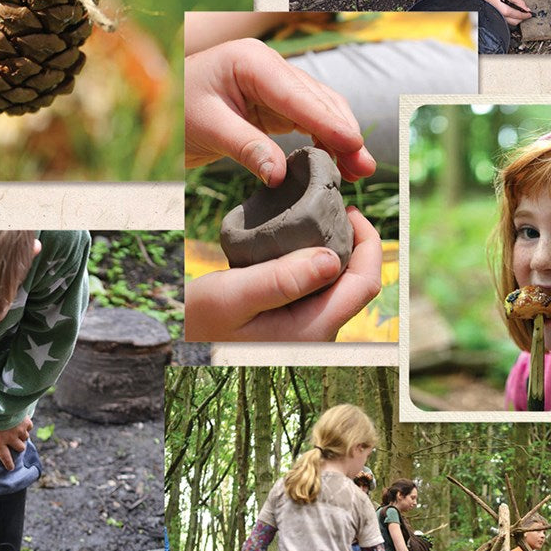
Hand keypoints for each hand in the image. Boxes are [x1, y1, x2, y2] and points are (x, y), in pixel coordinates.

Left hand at [0, 411, 32, 471]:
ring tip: (20, 433)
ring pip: (25, 438)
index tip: (11, 468)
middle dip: (19, 448)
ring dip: (23, 437)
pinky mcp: (26, 421)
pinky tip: (25, 422)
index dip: (8, 463)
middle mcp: (11, 439)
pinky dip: (27, 426)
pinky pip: (29, 427)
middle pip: (20, 448)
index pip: (4, 457)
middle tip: (16, 445)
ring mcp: (20, 430)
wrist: (3, 403)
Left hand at [185, 38, 375, 184]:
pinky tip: (336, 163)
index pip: (299, 94)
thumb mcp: (206, 128)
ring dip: (340, 140)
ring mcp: (275, 84)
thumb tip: (279, 176)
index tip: (353, 145)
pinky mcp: (275, 104)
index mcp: (252, 62)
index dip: (328, 122)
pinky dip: (324, 141)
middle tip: (364, 168)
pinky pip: (308, 120)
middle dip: (344, 133)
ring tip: (358, 171)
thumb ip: (246, 148)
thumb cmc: (176, 110)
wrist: (159, 108)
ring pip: (320, 110)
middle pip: (319, 100)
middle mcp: (270, 67)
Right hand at [185, 207, 381, 341]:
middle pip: (357, 282)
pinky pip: (319, 288)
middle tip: (331, 205)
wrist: (181, 344)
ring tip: (315, 218)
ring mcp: (308, 329)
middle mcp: (318, 333)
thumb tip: (331, 258)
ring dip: (334, 250)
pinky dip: (315, 261)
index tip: (349, 210)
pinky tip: (297, 242)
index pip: (365, 284)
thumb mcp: (234, 294)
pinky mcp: (296, 322)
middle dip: (353, 242)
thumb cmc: (200, 322)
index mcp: (312, 329)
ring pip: (339, 284)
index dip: (369, 242)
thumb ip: (282, 279)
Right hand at [455, 0, 531, 25]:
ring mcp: (497, 17)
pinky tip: (510, 11)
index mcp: (506, 11)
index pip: (520, 15)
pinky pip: (504, 19)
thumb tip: (526, 7)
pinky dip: (509, 17)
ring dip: (515, 18)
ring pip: (509, 22)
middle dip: (521, 18)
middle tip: (525, 12)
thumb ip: (518, 1)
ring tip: (518, 11)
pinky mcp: (494, 15)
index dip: (526, 14)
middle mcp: (501, 16)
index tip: (530, 13)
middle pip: (515, 22)